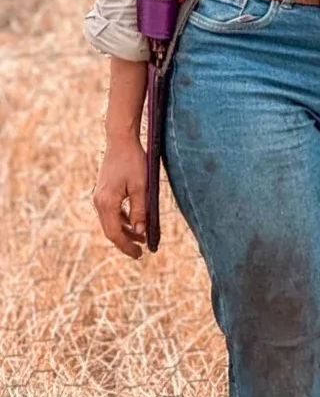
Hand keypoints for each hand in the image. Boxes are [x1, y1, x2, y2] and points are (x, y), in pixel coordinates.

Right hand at [93, 136, 147, 258]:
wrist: (120, 141)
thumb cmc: (133, 161)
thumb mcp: (141, 187)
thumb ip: (140, 210)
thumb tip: (140, 232)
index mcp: (107, 202)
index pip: (115, 233)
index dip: (127, 246)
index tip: (139, 255)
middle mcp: (99, 202)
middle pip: (111, 230)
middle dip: (126, 242)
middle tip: (141, 252)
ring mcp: (99, 197)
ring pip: (111, 222)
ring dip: (125, 231)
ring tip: (142, 237)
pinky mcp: (103, 192)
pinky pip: (111, 212)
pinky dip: (122, 220)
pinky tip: (134, 222)